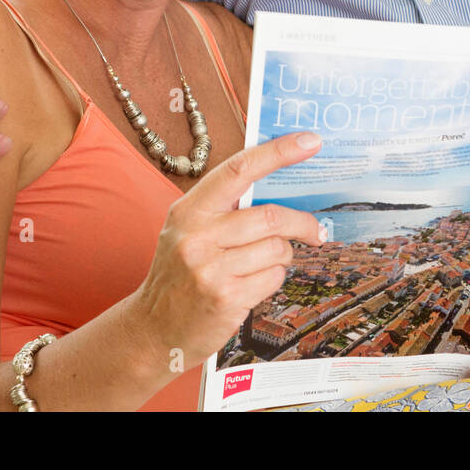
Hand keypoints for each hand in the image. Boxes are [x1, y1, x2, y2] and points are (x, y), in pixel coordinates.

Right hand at [131, 132, 324, 370]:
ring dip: (282, 256)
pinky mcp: (227, 298)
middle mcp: (197, 235)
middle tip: (315, 231)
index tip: (310, 140)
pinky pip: (274, 278)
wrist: (154, 329)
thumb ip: (224, 208)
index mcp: (189, 210)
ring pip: (278, 249)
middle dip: (302, 224)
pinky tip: (253, 285)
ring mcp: (211, 269)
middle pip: (271, 217)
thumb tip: (279, 185)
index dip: (278, 152)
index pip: (238, 169)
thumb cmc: (180, 275)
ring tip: (263, 264)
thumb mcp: (187, 231)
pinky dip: (274, 279)